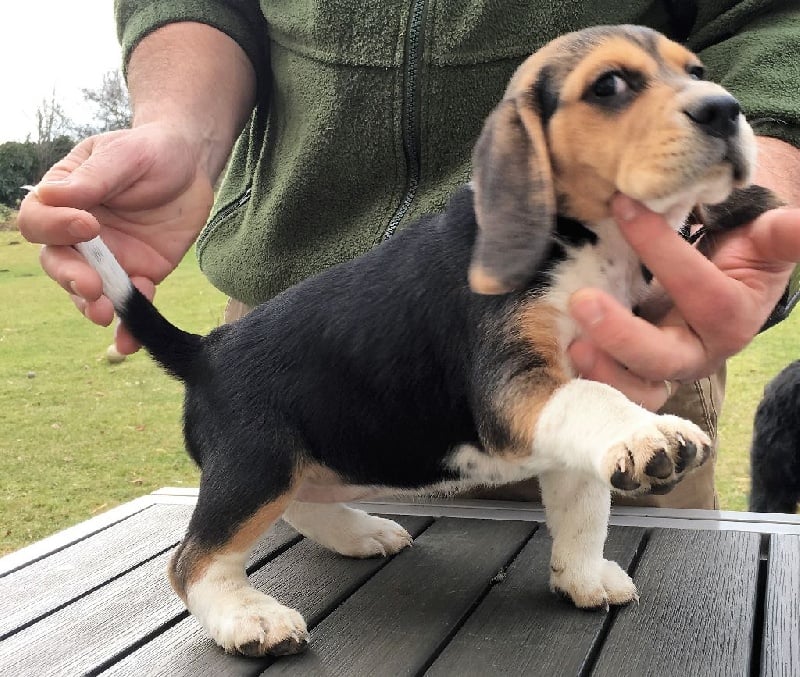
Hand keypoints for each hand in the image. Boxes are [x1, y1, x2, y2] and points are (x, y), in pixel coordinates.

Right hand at [18, 123, 213, 352]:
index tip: (87, 224)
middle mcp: (79, 234)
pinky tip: (129, 341)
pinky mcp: (140, 273)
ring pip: (89, 291)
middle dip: (71, 279)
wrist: (192, 167)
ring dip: (93, 306)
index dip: (56, 228)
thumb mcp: (125, 155)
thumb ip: (95, 178)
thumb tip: (53, 196)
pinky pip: (131, 302)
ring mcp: (109, 258)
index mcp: (64, 199)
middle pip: (59, 264)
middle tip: (91, 286)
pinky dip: (130, 323)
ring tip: (104, 314)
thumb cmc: (152, 151)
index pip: (40, 221)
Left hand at [567, 194, 799, 409]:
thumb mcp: (766, 241)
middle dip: (623, 336)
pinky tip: (563, 350)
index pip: (696, 289)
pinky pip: (614, 387)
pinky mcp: (636, 373)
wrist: (724, 283)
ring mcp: (665, 369)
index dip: (661, 249)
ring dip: (603, 372)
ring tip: (572, 343)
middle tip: (582, 302)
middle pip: (663, 359)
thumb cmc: (741, 256)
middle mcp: (698, 352)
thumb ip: (783, 235)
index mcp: (732, 318)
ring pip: (637, 389)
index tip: (623, 206)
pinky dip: (590, 376)